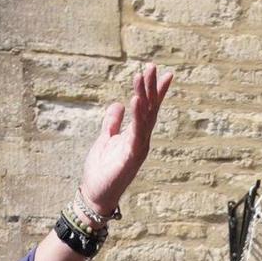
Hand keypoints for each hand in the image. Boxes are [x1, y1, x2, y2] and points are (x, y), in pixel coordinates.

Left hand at [79, 62, 171, 214]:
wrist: (96, 195)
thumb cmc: (101, 171)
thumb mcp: (105, 139)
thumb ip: (112, 123)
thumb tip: (117, 104)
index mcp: (136, 135)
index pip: (149, 109)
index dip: (156, 91)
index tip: (165, 73)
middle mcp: (142, 139)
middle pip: (150, 108)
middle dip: (151, 86)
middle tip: (152, 65)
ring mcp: (139, 147)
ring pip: (145, 116)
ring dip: (145, 94)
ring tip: (143, 74)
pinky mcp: (131, 155)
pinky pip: (136, 132)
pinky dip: (138, 115)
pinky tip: (137, 99)